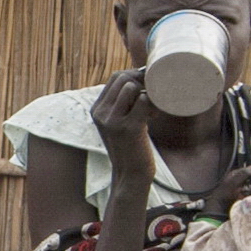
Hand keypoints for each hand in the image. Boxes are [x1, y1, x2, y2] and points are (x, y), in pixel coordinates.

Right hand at [88, 66, 156, 187]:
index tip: (147, 87)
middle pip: (122, 78)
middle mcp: (101, 113)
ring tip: (151, 109)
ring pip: (132, 86)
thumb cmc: (129, 146)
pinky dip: (153, 104)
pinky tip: (153, 116)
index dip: (134, 76)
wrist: (130, 174)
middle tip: (151, 96)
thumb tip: (140, 79)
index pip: (115, 78)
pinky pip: (144, 100)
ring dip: (146, 92)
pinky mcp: (129, 128)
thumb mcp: (116, 124)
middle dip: (142, 81)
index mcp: (97, 110)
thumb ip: (120, 105)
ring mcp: (113, 120)